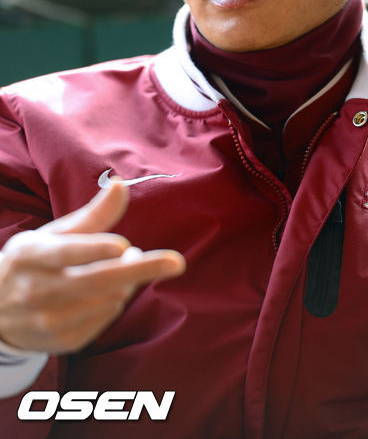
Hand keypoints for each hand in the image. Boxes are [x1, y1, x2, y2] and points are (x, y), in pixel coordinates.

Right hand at [0, 181, 184, 353]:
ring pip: (108, 300)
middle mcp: (36, 290)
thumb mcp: (54, 234)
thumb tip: (121, 185)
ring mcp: (48, 321)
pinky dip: (116, 302)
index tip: (123, 245)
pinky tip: (107, 292)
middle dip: (140, 270)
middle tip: (176, 262)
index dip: (94, 249)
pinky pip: (106, 319)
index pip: (66, 252)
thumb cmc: (34, 262)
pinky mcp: (62, 342)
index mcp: (31, 255)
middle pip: (96, 281)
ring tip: (124, 264)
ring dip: (128, 281)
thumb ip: (93, 215)